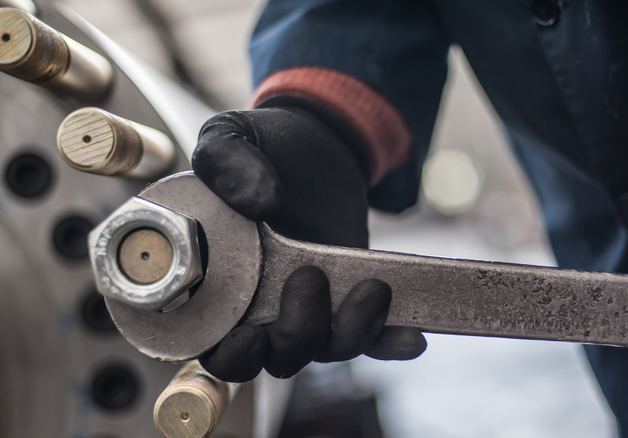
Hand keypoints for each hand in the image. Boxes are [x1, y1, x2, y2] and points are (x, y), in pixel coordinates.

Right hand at [192, 97, 425, 381]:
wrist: (316, 142)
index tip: (252, 332)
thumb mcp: (230, 137)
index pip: (215, 347)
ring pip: (326, 350)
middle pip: (276, 357)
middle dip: (297, 336)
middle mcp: (259, 305)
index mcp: (217, 283)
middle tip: (309, 278)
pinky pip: (370, 339)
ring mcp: (306, 306)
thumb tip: (257, 203)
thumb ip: (224, 161)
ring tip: (372, 288)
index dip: (232, 354)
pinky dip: (390, 343)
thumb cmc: (262, 146)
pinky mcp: (346, 300)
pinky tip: (411, 337)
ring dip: (351, 333)